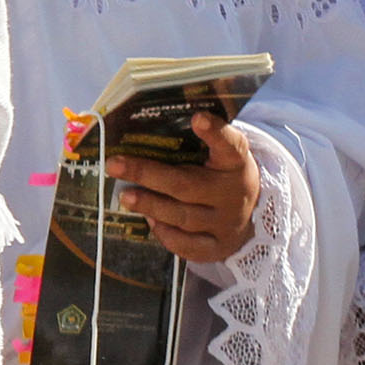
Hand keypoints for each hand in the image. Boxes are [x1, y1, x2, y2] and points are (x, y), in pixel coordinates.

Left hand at [111, 111, 261, 264]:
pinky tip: (150, 220)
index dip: (215, 132)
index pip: (230, 145)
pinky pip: (188, 245)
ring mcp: (226, 223)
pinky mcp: (217, 247)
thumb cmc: (221, 178)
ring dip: (151, 205)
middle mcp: (233, 193)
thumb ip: (197, 146)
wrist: (250, 219)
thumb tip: (144, 133)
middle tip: (115, 165)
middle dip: (147, 174)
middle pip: (188, 185)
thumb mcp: (221, 158)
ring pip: (183, 216)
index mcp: (236, 163)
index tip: (197, 118)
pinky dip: (166, 234)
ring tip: (125, 196)